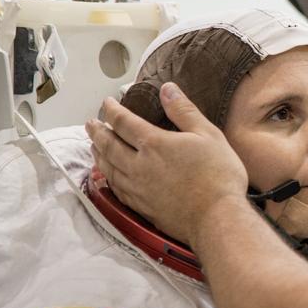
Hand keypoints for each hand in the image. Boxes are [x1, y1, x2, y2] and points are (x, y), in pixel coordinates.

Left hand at [86, 82, 248, 248]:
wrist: (216, 218)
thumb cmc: (218, 175)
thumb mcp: (208, 134)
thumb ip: (184, 111)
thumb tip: (167, 89)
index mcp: (154, 143)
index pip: (123, 122)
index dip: (111, 110)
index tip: (106, 103)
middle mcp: (138, 165)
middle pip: (108, 145)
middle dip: (97, 131)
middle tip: (90, 124)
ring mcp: (137, 188)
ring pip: (108, 167)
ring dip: (98, 154)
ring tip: (93, 146)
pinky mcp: (141, 206)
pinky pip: (116, 188)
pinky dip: (107, 177)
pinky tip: (109, 175)